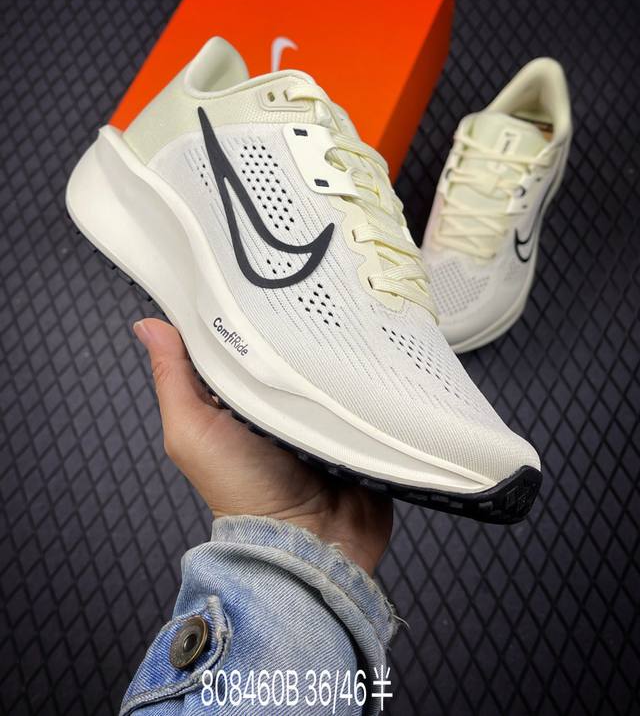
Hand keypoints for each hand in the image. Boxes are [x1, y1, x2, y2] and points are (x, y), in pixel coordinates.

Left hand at [133, 318, 392, 574]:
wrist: (309, 540)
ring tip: (336, 323)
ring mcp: (316, 409)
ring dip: (328, 349)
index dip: (236, 310)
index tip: (245, 277)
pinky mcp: (352, 419)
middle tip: (300, 293)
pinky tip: (362, 355)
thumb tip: (148, 327)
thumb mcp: (193, 431)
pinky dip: (359, 373)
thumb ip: (173, 379)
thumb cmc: (242, 491)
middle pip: (281, 344)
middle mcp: (275, 399)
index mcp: (234, 397)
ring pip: (323, 360)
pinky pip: (358, 384)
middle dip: (288, 323)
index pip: (233, 339)